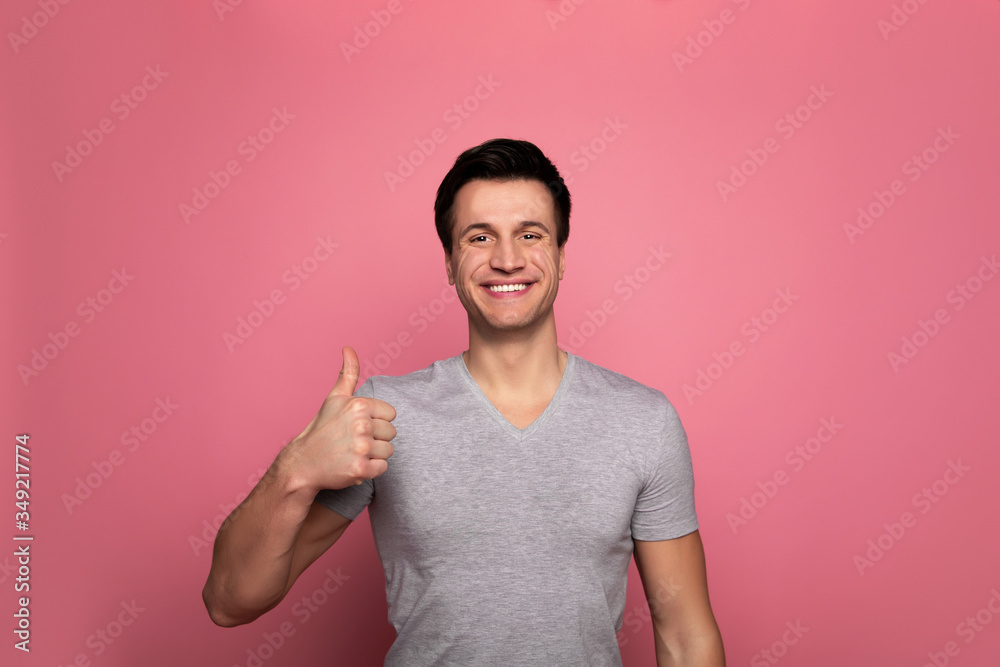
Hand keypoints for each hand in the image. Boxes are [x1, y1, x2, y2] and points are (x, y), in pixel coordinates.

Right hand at [284, 346, 396, 490]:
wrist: (303, 463)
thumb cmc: (321, 430)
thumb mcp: (334, 398)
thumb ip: (348, 374)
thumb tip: (348, 348)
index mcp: (359, 405)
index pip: (391, 414)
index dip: (376, 421)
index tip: (358, 426)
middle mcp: (361, 425)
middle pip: (391, 433)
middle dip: (376, 438)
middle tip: (353, 441)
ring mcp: (361, 448)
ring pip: (388, 451)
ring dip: (374, 454)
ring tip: (353, 452)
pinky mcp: (361, 469)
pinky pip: (383, 468)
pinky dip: (370, 469)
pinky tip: (353, 464)